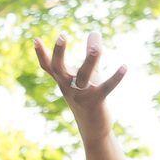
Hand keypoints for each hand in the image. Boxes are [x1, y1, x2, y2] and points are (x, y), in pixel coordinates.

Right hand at [35, 29, 126, 143]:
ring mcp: (81, 95)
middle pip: (59, 69)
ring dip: (91, 60)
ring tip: (98, 47)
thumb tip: (94, 31)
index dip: (41, 54)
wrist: (93, 128)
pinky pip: (106, 87)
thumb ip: (89, 53)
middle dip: (59, 53)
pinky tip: (124, 67)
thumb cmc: (88, 96)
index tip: (35, 39)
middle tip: (62, 35)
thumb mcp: (86, 74)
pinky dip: (115, 78)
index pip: (48, 66)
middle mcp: (68, 87)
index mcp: (63, 80)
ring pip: (84, 76)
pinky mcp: (96, 102)